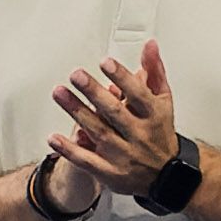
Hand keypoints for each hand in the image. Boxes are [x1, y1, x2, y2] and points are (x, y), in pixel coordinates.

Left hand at [48, 42, 183, 194]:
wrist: (166, 176)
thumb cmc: (160, 132)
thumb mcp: (163, 100)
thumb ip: (154, 72)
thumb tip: (149, 45)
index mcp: (154, 116)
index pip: (139, 94)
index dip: (122, 77)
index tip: (106, 63)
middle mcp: (139, 136)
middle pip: (114, 112)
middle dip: (94, 92)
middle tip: (76, 75)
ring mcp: (124, 155)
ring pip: (98, 132)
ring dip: (77, 112)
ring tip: (60, 93)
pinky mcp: (110, 172)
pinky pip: (86, 161)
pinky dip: (69, 150)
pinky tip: (54, 137)